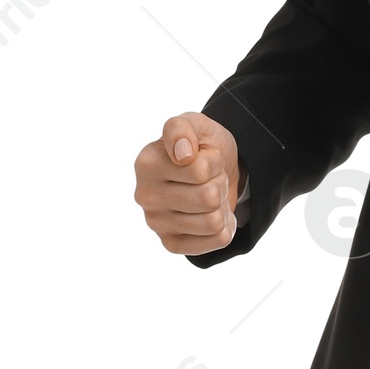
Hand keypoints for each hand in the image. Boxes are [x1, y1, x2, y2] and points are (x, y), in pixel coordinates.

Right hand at [134, 111, 242, 254]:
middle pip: (209, 198)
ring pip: (214, 222)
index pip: (200, 170)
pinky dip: (225, 226)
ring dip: (221, 206)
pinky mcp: (171, 244)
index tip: (202, 157)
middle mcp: (145, 196)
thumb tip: (183, 154)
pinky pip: (218, 240)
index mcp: (146, 164)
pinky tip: (209, 215)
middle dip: (218, 184)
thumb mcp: (193, 124)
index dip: (213, 162)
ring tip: (208, 194)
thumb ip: (182, 128)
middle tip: (208, 178)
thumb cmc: (198, 146)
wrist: (210, 171)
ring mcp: (156, 223)